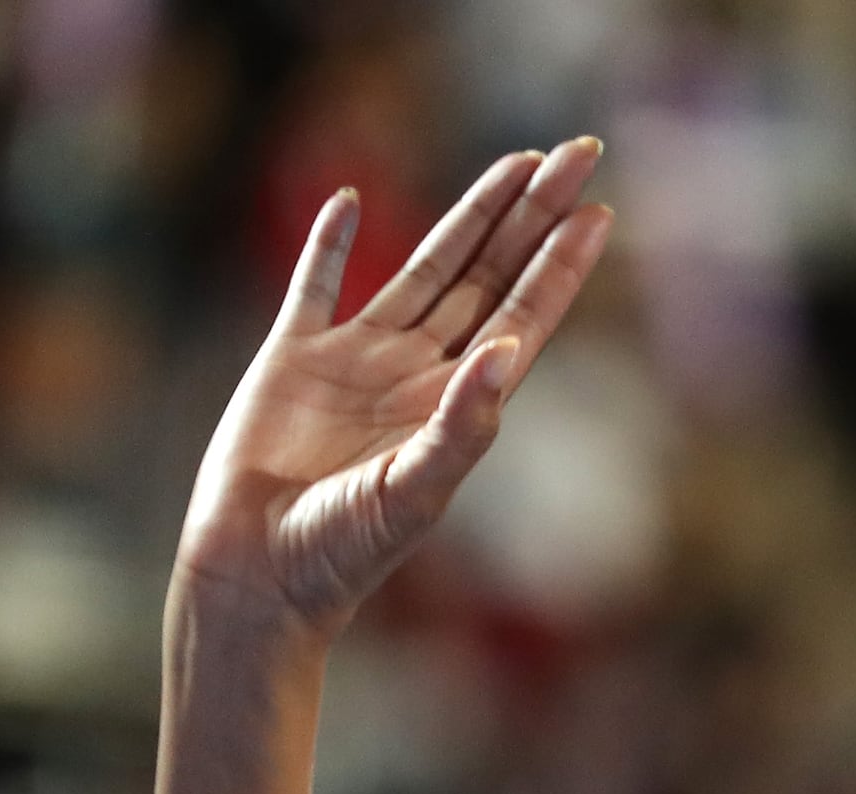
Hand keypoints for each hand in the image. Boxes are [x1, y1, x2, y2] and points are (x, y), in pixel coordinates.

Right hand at [173, 140, 614, 631]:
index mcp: (455, 405)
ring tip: (518, 163)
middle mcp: (416, 374)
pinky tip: (350, 202)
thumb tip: (505, 351)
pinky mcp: (292, 359)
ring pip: (424, 269)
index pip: (522, 317)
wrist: (256, 577)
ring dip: (469, 217)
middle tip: (580, 154)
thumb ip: (462, 424)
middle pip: (488, 277)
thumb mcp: (414, 493)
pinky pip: (315, 285)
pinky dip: (330, 243)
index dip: (560, 265)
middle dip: (533, 217)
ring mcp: (356, 363)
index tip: (599, 211)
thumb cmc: (341, 551)